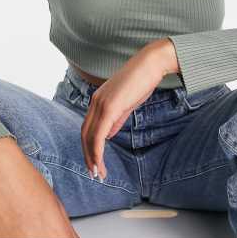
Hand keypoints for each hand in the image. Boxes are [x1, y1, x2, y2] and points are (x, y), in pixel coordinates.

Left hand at [81, 38, 179, 180]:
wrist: (151, 64)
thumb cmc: (142, 80)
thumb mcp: (127, 103)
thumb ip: (116, 119)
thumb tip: (108, 135)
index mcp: (98, 100)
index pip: (88, 128)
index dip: (89, 147)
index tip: (95, 163)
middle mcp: (95, 102)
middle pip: (85, 134)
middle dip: (88, 156)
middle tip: (94, 173)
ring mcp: (100, 104)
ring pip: (89, 136)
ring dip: (92, 157)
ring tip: (98, 173)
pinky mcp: (109, 107)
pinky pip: (99, 134)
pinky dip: (97, 150)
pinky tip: (100, 162)